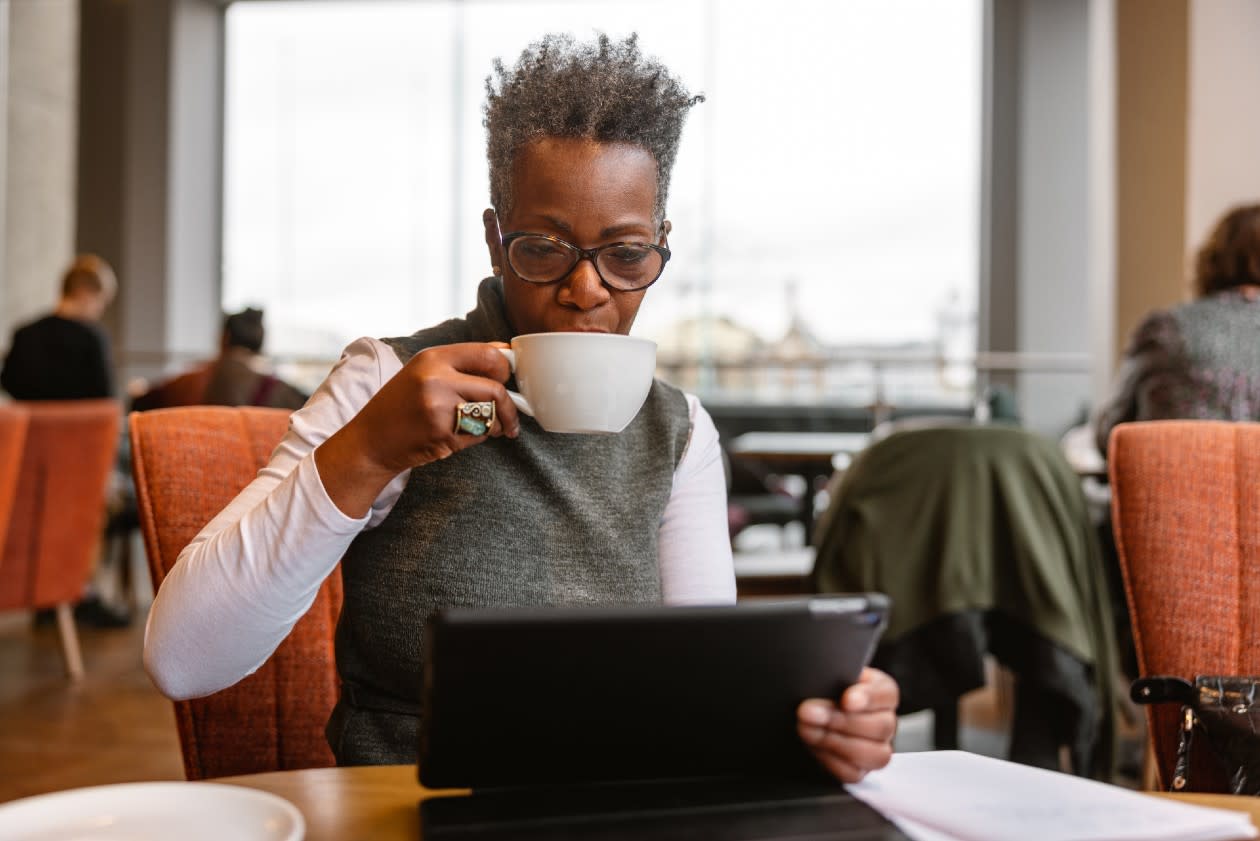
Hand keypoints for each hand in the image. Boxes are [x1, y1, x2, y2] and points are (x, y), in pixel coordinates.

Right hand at [316, 342, 519, 517]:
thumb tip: (504, 353)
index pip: (488, 354)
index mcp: (433, 357)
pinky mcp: (442, 434)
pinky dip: (477, 438)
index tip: (506, 379)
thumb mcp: (423, 372)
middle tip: (508, 412)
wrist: (370, 441)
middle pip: (496, 388)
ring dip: (496, 424)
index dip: (504, 369)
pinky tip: (460, 437)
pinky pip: (478, 435)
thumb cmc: (399, 406)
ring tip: (487, 427)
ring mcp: (439, 408)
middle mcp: (436, 379)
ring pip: (490, 414)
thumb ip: (461, 363)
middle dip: (508, 404)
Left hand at [796, 667, 897, 783]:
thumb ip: (834, 673)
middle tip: (808, 711)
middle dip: (840, 720)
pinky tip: (813, 745)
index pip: (886, 694)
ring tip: (806, 729)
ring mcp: (877, 749)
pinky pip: (853, 773)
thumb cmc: (824, 688)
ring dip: (835, 742)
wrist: (811, 711)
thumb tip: (824, 676)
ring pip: (874, 755)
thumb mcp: (831, 674)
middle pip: (880, 727)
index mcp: (883, 693)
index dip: (867, 698)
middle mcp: (886, 722)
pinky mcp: (860, 770)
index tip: (846, 699)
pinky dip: (831, 760)